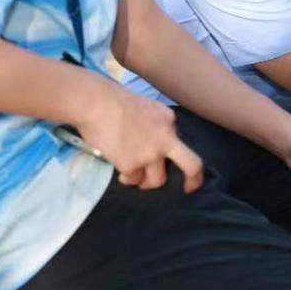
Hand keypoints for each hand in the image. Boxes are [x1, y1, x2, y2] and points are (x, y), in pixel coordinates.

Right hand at [77, 81, 203, 193]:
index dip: (179, 156)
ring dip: (146, 181)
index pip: (182, 143)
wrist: (96, 102)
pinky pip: (134, 179)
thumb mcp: (145, 106)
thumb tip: (153, 142)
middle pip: (192, 165)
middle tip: (189, 188)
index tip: (186, 167)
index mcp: (169, 119)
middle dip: (194, 180)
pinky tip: (121, 172)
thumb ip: (155, 124)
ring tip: (135, 176)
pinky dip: (127, 178)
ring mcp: (150, 153)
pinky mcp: (132, 164)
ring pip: (157, 180)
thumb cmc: (113, 100)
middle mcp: (166, 138)